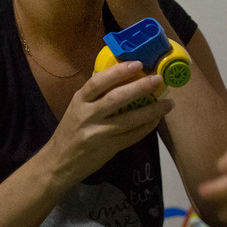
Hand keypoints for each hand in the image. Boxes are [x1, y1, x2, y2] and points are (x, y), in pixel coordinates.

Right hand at [44, 60, 173, 188]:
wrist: (58, 162)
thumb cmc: (70, 131)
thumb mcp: (76, 108)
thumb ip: (94, 94)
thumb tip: (117, 73)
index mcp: (79, 101)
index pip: (98, 82)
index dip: (118, 72)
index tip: (137, 64)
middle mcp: (88, 115)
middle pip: (116, 98)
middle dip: (140, 87)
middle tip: (158, 79)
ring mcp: (98, 133)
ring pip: (129, 120)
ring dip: (151, 110)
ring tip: (168, 103)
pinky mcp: (108, 149)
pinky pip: (132, 136)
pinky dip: (146, 127)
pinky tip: (156, 120)